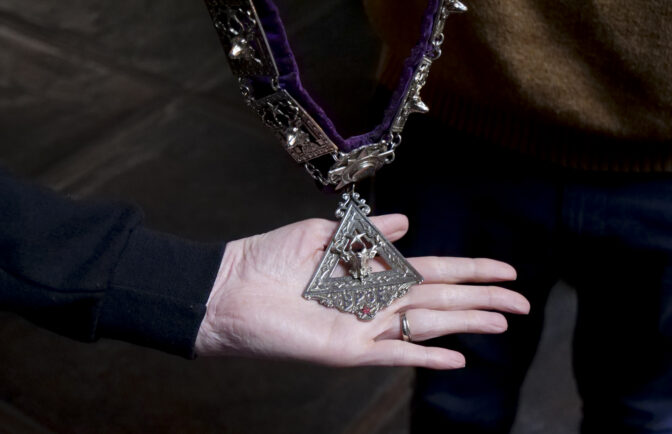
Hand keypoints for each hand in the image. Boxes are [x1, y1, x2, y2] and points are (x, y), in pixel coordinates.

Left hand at [195, 215, 528, 368]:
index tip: (505, 269)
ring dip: (467, 324)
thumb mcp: (319, 234)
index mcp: (371, 271)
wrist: (228, 291)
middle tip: (524, 302)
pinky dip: (426, 357)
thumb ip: (364, 233)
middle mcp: (375, 299)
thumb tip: (406, 223)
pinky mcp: (347, 349)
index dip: (470, 270)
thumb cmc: (267, 260)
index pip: (433, 270)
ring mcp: (364, 326)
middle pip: (441, 299)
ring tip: (504, 323)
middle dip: (483, 299)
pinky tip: (458, 360)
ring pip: (428, 325)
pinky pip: (395, 355)